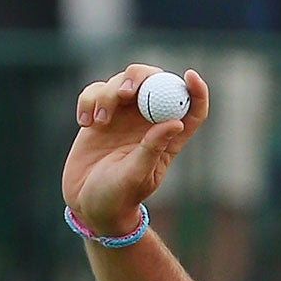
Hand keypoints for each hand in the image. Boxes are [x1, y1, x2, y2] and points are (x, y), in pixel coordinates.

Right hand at [63, 66, 208, 235]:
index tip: (190, 76)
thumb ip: (153, 148)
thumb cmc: (118, 197)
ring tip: (98, 123)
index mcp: (167, 139)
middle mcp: (147, 123)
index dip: (196, 91)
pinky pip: (94, 91)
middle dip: (139, 77)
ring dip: (107, 94)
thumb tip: (176, 122)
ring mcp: (122, 117)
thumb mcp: (137, 175)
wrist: (88, 204)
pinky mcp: (98, 115)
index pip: (190, 109)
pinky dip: (88, 100)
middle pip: (153, 83)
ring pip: (120, 83)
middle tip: (124, 92)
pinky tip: (84, 123)